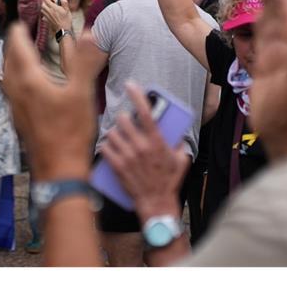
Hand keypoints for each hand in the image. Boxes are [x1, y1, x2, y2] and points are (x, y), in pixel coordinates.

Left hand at [2, 22, 95, 179]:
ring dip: (13, 60)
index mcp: (29, 80)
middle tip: (21, 32)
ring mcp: (15, 106)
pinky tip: (28, 83)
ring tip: (22, 52)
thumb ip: (84, 61)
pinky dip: (16, 76)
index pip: (19, 46)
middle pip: (9, 59)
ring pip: (8, 75)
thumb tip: (89, 32)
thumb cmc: (71, 132)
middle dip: (14, 43)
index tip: (22, 19)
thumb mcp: (82, 93)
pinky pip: (11, 89)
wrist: (59, 170)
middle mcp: (17, 91)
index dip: (19, 30)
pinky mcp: (19, 119)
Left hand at [40, 0, 71, 33]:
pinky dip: (44, 14)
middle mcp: (49, 12)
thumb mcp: (67, 10)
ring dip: (43, 7)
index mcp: (54, 8)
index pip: (47, 0)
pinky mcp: (47, 21)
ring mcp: (47, 16)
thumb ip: (64, 2)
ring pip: (42, 10)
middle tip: (48, 1)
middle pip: (42, 5)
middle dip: (44, 2)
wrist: (63, 30)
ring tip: (48, 7)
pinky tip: (48, 14)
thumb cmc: (66, 20)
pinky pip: (43, 16)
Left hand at [99, 84, 185, 218]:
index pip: (146, 113)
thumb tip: (178, 133)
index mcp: (157, 142)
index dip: (137, 95)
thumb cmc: (169, 181)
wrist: (156, 202)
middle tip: (127, 121)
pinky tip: (111, 146)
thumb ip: (179, 144)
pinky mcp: (117, 166)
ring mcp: (127, 157)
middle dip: (124, 118)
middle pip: (124, 120)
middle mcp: (141, 147)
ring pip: (112, 133)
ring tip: (119, 136)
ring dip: (115, 131)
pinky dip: (106, 145)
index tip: (131, 85)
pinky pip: (105, 148)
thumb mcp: (181, 160)